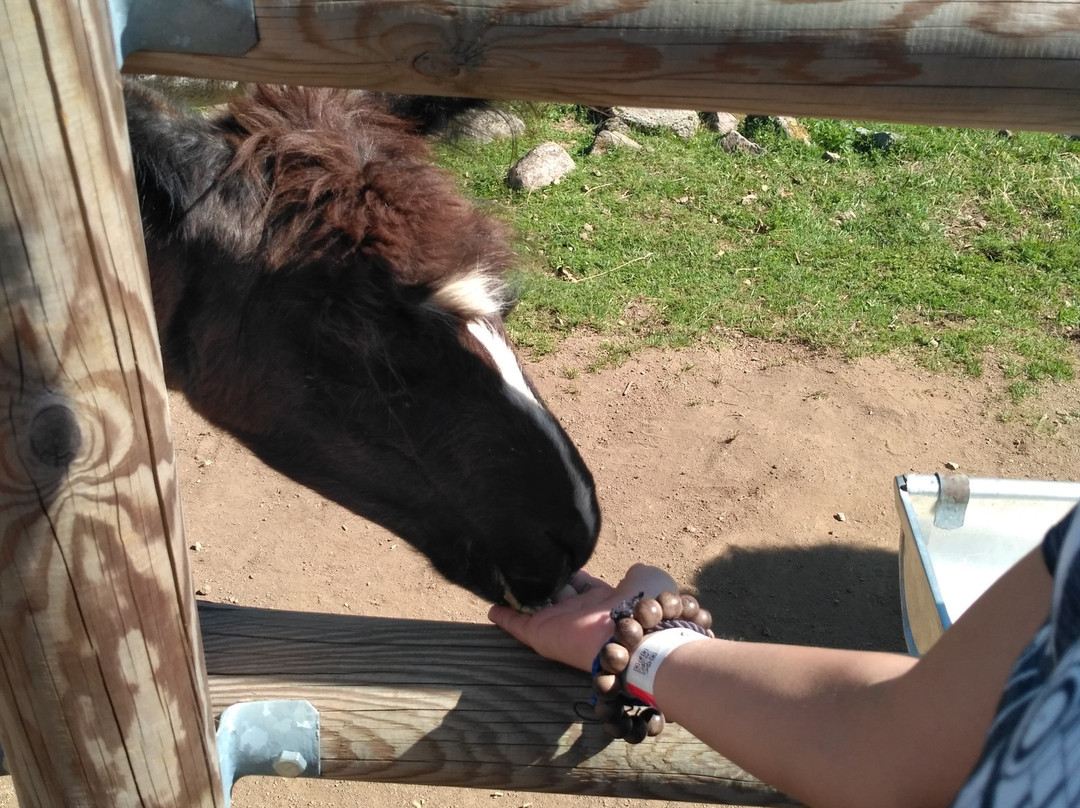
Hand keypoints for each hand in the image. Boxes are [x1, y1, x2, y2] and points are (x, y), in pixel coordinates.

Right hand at [488, 563, 677, 671]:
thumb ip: (635, 573)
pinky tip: (491, 608)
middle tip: (524, 568)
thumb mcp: (645, 579)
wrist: (639, 636)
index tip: (555, 561)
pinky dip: (504, 618)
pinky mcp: (541, 635)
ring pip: (533, 610)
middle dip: (542, 583)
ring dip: (519, 598)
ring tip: (501, 583)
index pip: (580, 584)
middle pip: (554, 596)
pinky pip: (517, 625)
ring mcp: (559, 625)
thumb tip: (631, 572)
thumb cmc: (646, 606)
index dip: (568, 573)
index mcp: (603, 599)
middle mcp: (579, 612)